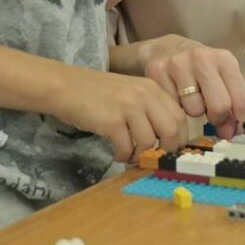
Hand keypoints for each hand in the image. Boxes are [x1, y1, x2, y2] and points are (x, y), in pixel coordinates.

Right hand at [50, 68, 185, 162]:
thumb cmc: (97, 93)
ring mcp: (128, 107)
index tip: (169, 150)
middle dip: (165, 151)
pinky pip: (127, 147)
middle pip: (172, 130)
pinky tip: (117, 153)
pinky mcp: (112, 121)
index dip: (178, 138)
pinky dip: (123, 155)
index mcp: (152, 88)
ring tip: (129, 154)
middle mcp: (144, 95)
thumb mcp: (130, 93)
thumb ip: (149, 110)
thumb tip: (167, 140)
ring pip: (150, 142)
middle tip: (152, 157)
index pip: (180, 117)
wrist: (65, 86)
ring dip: (140, 155)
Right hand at [144, 41, 244, 139]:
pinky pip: (173, 107)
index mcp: (225, 60)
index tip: (237, 133)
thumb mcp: (221, 78)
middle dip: (218, 118)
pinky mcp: (158, 71)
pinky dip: (176, 107)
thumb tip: (230, 133)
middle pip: (220, 107)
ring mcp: (179, 63)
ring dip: (194, 111)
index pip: (242, 101)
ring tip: (191, 98)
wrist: (166, 49)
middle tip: (211, 114)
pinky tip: (176, 94)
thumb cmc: (200, 68)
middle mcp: (203, 58)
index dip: (242, 123)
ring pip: (194, 110)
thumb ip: (231, 104)